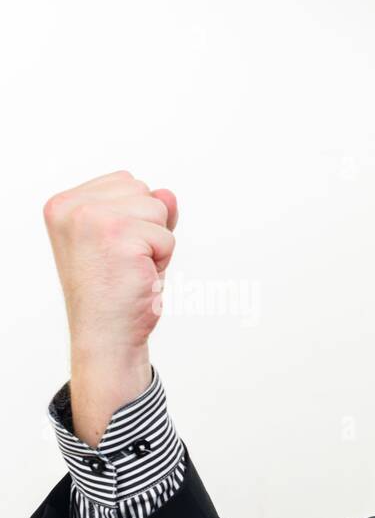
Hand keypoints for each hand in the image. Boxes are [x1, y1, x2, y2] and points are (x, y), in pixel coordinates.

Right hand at [42, 170, 177, 445]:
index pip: (127, 182)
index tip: (114, 250)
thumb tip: (167, 193)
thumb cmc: (114, 292)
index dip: (135, 218)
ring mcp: (94, 220)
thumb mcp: (127, 240)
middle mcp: (73, 208)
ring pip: (158, 211)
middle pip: (144, 192)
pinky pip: (167, 237)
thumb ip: (144, 210)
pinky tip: (139, 278)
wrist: (106, 335)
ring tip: (132, 269)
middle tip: (126, 263)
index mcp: (64, 204)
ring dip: (156, 244)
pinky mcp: (120, 237)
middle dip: (148, 229)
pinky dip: (162, 260)